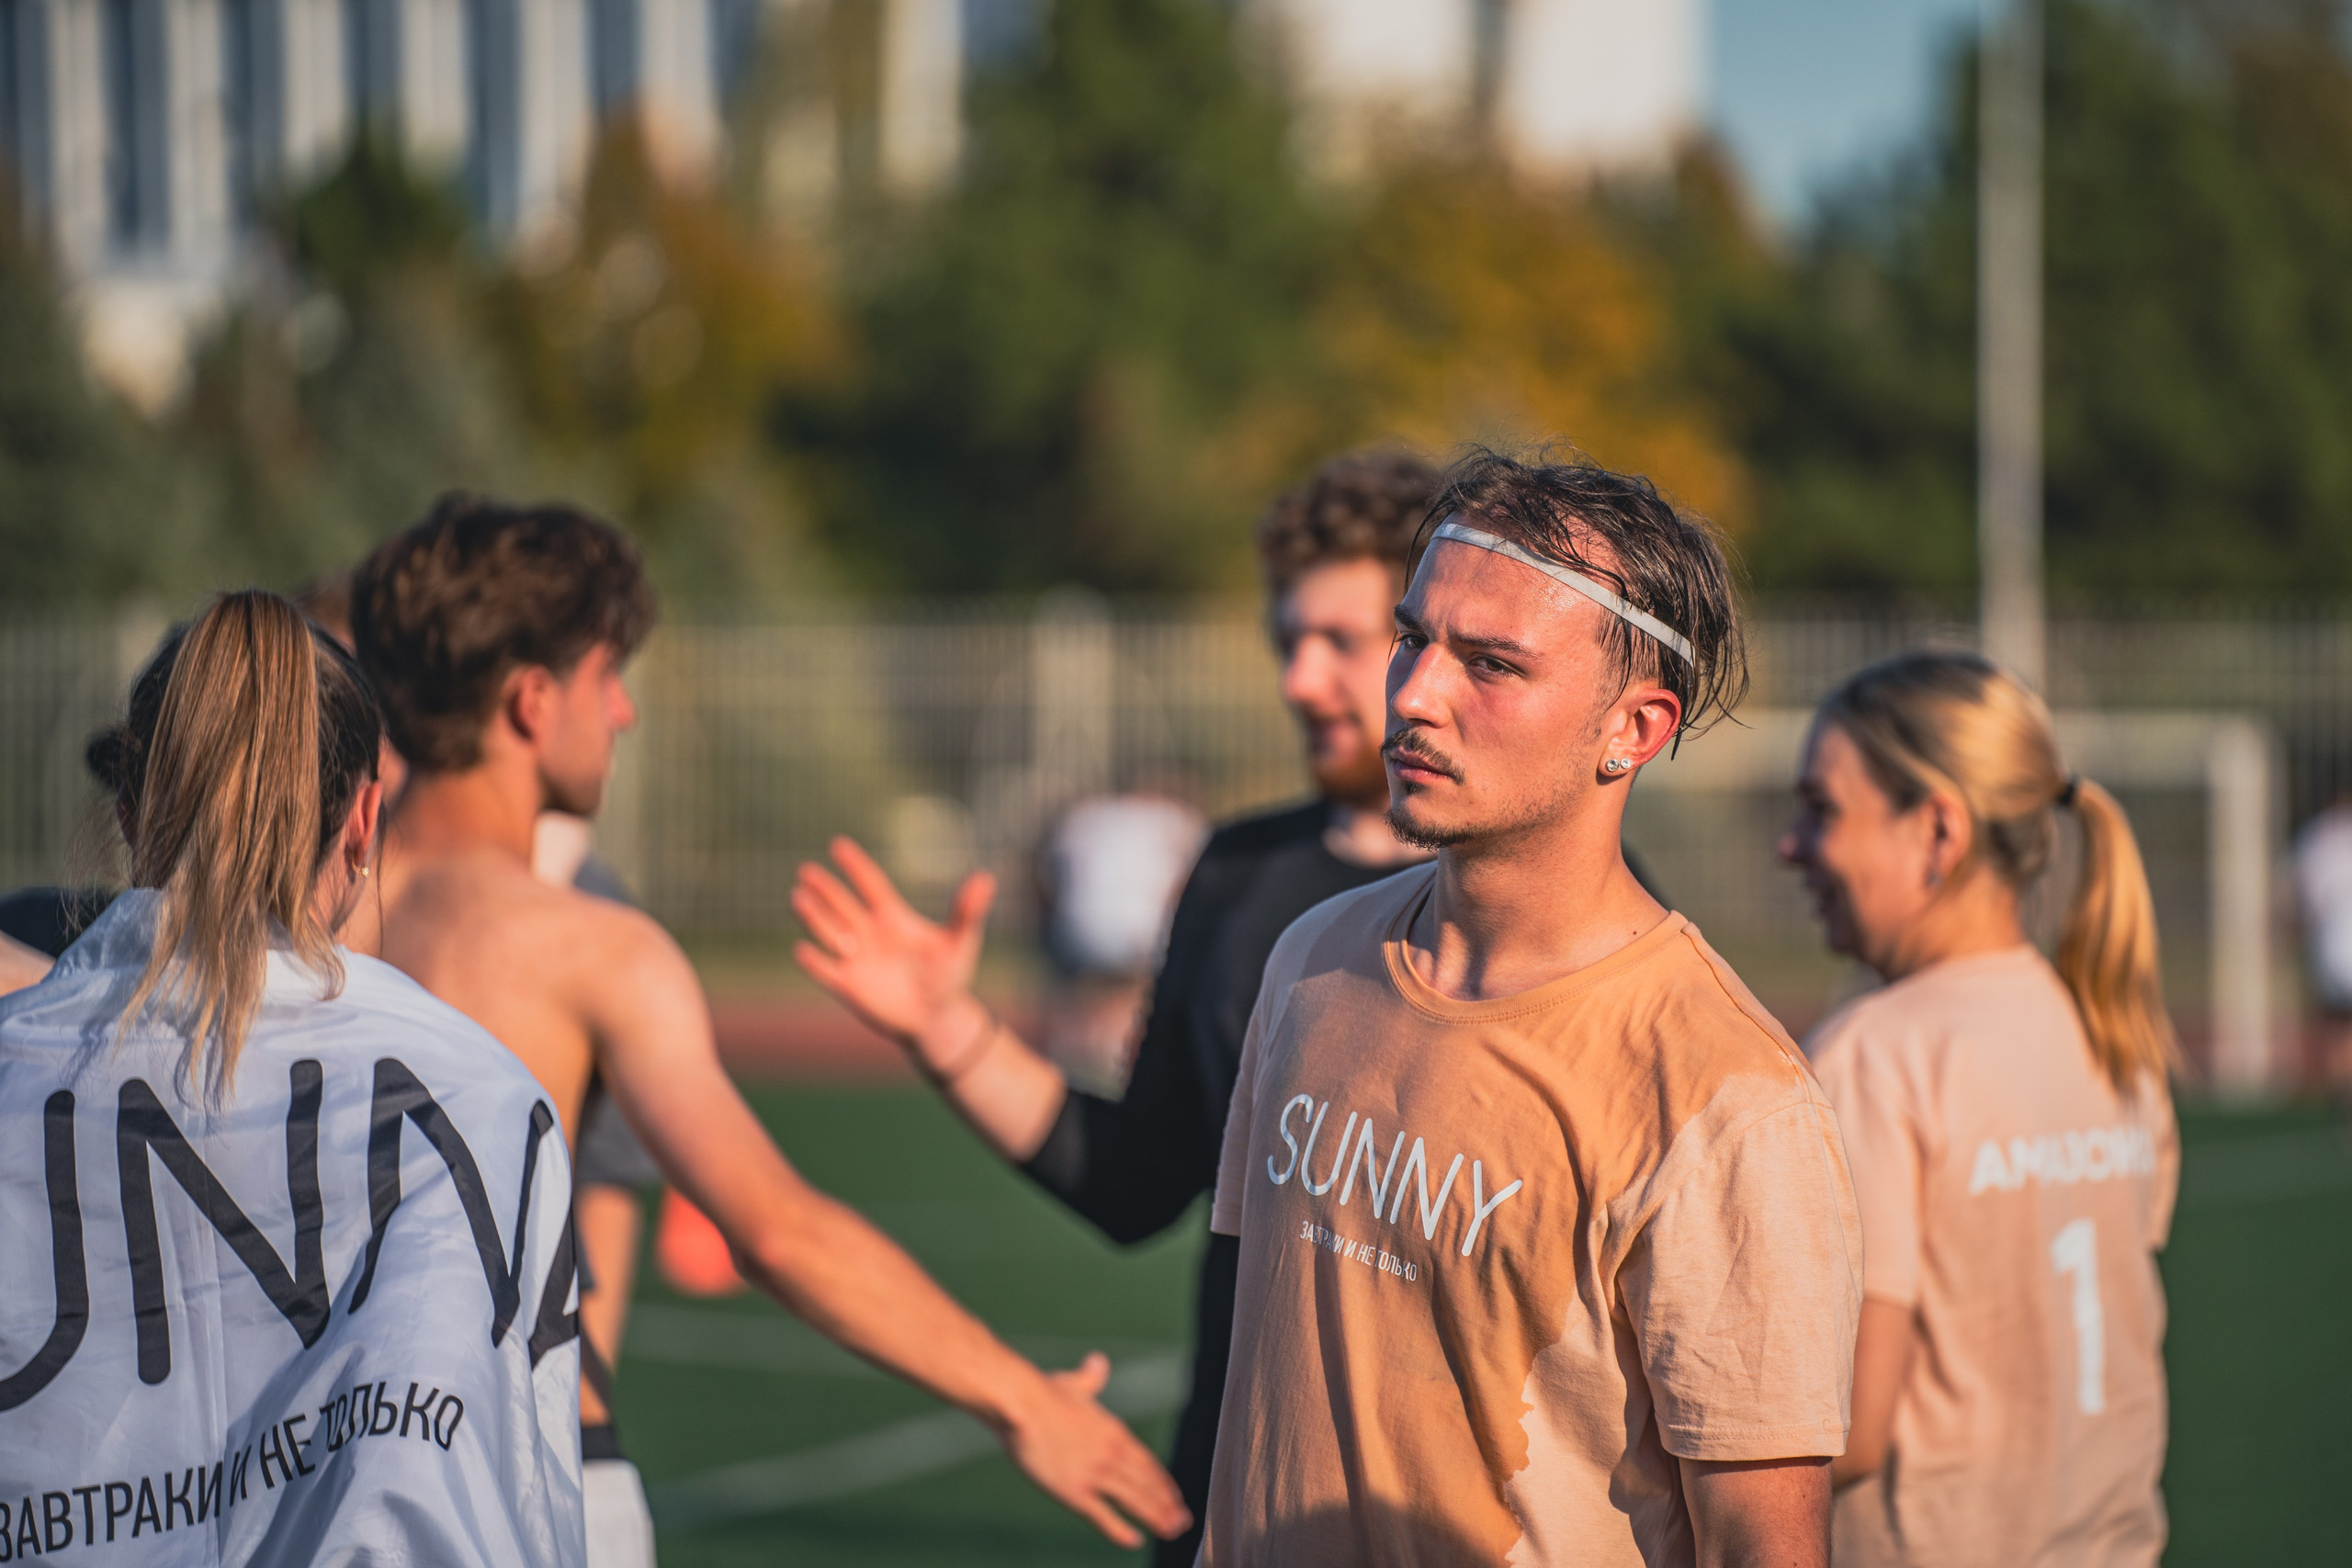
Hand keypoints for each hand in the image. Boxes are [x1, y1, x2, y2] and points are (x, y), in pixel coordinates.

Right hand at [793, 837, 995, 1056]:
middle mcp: (869, 933)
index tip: (838, 845)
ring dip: (814, 916)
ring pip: (829, 931)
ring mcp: (856, 958)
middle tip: (806, 871)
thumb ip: (967, 911)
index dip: (855, 866)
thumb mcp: (960, 942)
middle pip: (842, 905)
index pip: (871, 884)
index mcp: (893, 917)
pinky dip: (815, 961)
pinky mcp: (849, 985)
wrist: (937, 1018)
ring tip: (798, 897)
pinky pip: (826, 971)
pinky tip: (802, 949)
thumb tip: (985, 878)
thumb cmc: (950, 976)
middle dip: (824, 889)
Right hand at [997, 1353, 1191, 1547]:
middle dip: (1167, 1504)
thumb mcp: (1075, 1384)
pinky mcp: (1074, 1491)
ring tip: (1171, 1531)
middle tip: (1183, 1521)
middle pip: (1147, 1484)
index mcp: (1114, 1432)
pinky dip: (1120, 1531)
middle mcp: (1112, 1454)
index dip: (1162, 1482)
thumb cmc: (1043, 1392)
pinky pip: (1103, 1516)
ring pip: (1134, 1500)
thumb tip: (1098, 1361)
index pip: (1147, 1462)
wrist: (1021, 1404)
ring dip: (1155, 1517)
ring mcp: (1095, 1474)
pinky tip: (1134, 1540)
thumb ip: (1091, 1378)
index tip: (1174, 1496)